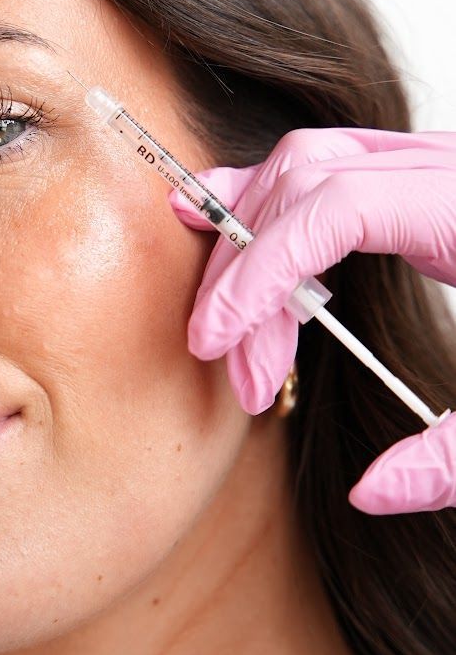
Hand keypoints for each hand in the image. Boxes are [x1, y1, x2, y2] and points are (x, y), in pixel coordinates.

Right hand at [167, 126, 455, 514]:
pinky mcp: (428, 179)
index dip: (261, 275)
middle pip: (303, 180)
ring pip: (308, 162)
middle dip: (248, 274)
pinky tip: (245, 246)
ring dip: (252, 235)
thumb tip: (369, 492)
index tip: (223, 346)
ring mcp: (435, 162)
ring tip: (221, 317)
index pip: (331, 209)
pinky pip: (331, 170)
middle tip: (241, 374)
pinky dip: (278, 206)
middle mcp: (447, 166)